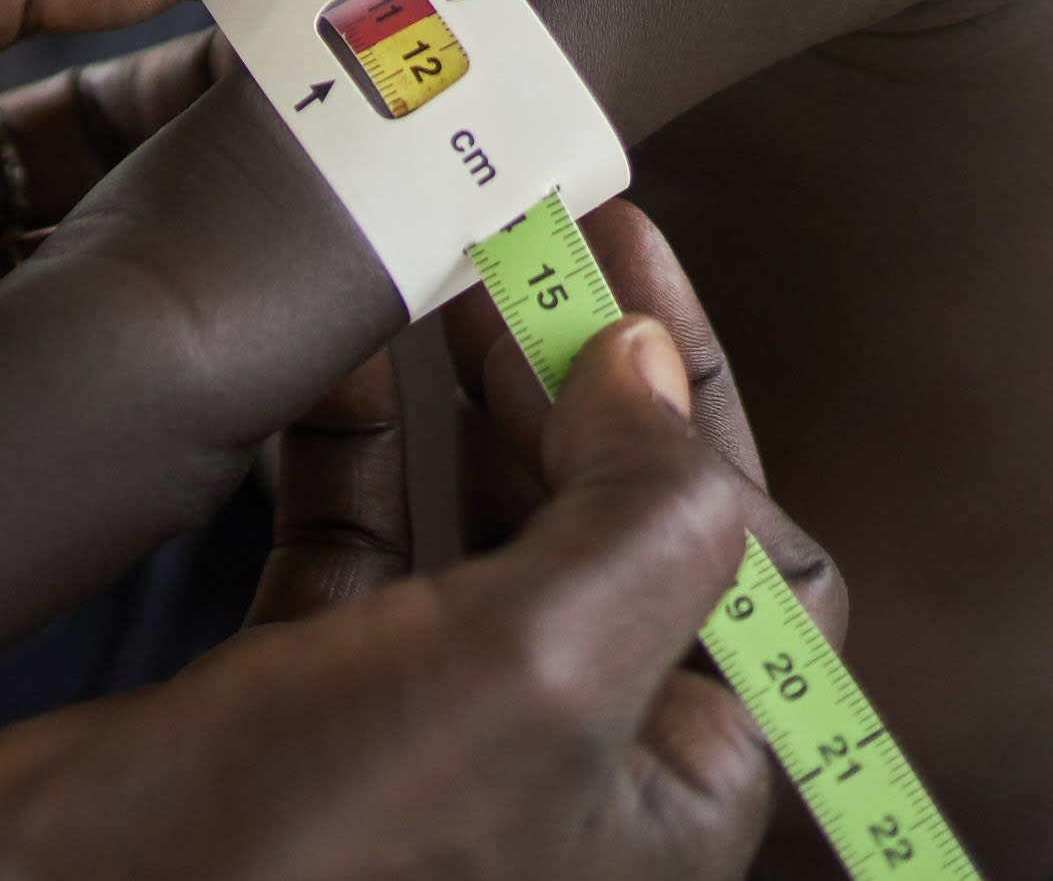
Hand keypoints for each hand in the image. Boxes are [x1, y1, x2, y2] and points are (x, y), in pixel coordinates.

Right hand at [0, 204, 832, 880]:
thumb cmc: (304, 855)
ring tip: (437, 267)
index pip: (750, 561)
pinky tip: (335, 359)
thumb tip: (654, 368)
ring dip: (467, 392)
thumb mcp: (531, 672)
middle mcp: (562, 765)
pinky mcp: (302, 709)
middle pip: (615, 525)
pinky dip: (351, 444)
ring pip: (484, 523)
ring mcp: (429, 736)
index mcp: (665, 788)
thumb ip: (637, 511)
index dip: (695, 398)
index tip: (624, 256)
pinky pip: (356, 546)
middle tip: (525, 234)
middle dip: (577, 372)